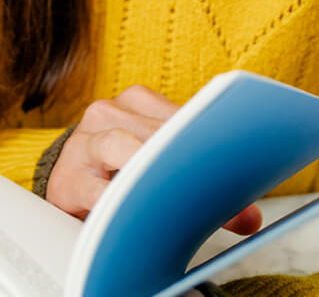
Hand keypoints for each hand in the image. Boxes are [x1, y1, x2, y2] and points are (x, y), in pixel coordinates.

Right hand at [45, 84, 263, 236]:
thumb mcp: (158, 164)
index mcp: (139, 102)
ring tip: (170, 190)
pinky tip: (135, 211)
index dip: (211, 145)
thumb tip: (251, 217)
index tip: (237, 170)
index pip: (183, 117)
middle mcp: (111, 113)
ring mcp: (86, 142)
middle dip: (187, 165)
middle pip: (157, 132)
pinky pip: (95, 188)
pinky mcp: (69, 177)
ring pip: (122, 146)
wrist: (67, 178)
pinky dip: (119, 200)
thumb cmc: (120, 167)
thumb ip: (202, 181)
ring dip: (150, 172)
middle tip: (214, 193)